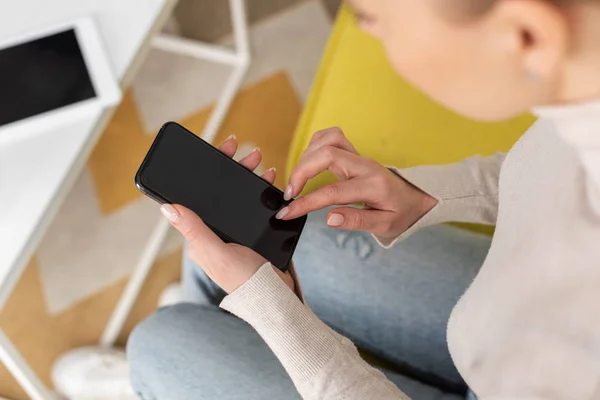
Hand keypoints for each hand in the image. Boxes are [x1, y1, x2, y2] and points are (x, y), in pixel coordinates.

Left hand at [160, 135, 294, 293]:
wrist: (275, 296)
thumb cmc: (244, 280)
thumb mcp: (216, 253)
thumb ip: (194, 230)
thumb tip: (167, 207)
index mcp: (201, 234)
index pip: (198, 195)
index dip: (208, 171)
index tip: (222, 151)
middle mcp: (215, 230)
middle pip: (221, 190)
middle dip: (235, 168)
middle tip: (250, 154)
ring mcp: (234, 230)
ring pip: (239, 194)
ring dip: (251, 177)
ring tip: (264, 167)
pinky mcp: (253, 232)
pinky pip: (255, 205)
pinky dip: (263, 192)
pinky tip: (271, 185)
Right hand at [276, 127, 437, 238]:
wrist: (417, 198)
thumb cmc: (401, 213)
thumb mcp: (385, 225)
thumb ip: (357, 221)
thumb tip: (329, 218)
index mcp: (373, 185)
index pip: (332, 191)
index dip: (306, 202)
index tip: (287, 212)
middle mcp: (365, 165)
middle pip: (326, 154)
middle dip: (300, 172)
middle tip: (289, 194)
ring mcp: (359, 156)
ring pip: (327, 140)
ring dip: (306, 156)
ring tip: (297, 180)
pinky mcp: (354, 153)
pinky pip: (330, 137)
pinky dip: (314, 146)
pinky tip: (307, 163)